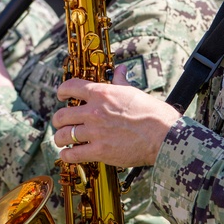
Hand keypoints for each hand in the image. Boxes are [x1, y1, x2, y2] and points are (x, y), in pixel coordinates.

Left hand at [51, 66, 180, 167]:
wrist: (164, 135)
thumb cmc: (153, 112)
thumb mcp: (134, 92)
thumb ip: (121, 81)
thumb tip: (120, 69)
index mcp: (102, 93)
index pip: (70, 87)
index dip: (62, 92)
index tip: (61, 97)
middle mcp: (94, 111)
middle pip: (61, 115)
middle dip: (58, 120)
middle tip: (61, 123)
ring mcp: (95, 132)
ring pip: (63, 135)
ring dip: (61, 138)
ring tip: (63, 140)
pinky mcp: (99, 151)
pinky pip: (73, 154)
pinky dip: (67, 155)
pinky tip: (68, 154)